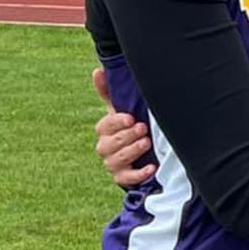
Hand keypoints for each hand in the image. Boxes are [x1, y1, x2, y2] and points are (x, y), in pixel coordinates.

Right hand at [93, 67, 156, 187]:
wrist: (145, 151)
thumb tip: (97, 70)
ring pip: (114, 161)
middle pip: (107, 145)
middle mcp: (105, 147)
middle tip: (142, 128)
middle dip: (126, 136)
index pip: (104, 127)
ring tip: (147, 143)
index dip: (116, 123)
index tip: (130, 117)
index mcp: (105, 130)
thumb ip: (109, 92)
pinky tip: (152, 167)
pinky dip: (139, 174)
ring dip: (131, 151)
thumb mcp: (123, 109)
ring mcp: (113, 164)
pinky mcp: (123, 178)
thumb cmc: (132, 126)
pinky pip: (126, 179)